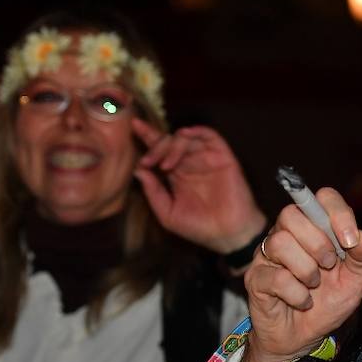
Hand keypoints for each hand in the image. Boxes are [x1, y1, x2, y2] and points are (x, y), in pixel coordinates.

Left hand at [132, 119, 265, 254]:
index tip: (133, 127)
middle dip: (155, 147)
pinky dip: (196, 131)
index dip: (147, 137)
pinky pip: (209, 135)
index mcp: (177, 175)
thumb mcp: (167, 213)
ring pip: (186, 138)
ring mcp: (207, 159)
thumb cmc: (199, 228)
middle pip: (169, 141)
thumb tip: (138, 170)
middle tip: (148, 161)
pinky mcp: (223, 157)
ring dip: (171, 146)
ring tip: (165, 165)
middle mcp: (191, 163)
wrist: (228, 235)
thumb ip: (153, 192)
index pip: (160, 151)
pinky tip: (184, 136)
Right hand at [236, 188, 361, 361]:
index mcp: (315, 227)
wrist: (305, 337)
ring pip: (280, 243)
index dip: (337, 213)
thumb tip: (361, 237)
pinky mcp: (255, 279)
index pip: (322, 197)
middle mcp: (287, 234)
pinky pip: (276, 277)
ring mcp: (268, 255)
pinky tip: (302, 301)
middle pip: (292, 214)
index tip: (349, 240)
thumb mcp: (357, 280)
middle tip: (329, 266)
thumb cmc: (328, 302)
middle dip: (319, 244)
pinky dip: (297, 294)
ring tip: (313, 285)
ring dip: (306, 270)